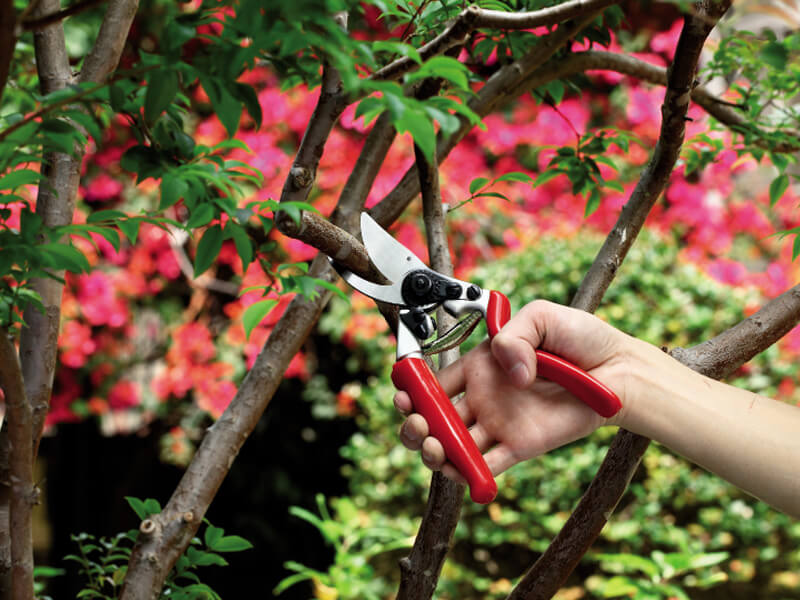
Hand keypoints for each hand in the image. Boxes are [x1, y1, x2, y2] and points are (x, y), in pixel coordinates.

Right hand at [395, 300, 634, 482]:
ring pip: (455, 447)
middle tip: (417, 426)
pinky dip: (471, 476)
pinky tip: (461, 472)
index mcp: (480, 366)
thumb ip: (513, 336)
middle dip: (416, 427)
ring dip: (436, 454)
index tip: (403, 396)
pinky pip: (488, 467)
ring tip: (435, 449)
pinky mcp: (520, 447)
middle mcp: (484, 397)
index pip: (435, 383)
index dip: (412, 392)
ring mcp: (500, 424)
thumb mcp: (541, 316)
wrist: (617, 368)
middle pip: (435, 419)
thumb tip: (509, 373)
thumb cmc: (580, 338)